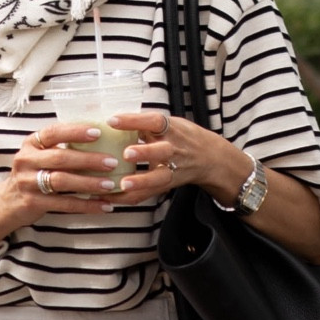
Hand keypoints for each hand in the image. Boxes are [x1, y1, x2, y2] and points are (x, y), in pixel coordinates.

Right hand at [1, 121, 124, 221]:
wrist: (8, 202)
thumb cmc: (34, 173)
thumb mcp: (40, 155)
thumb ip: (61, 147)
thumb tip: (102, 138)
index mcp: (31, 143)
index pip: (53, 132)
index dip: (75, 132)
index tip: (98, 132)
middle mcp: (26, 160)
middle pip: (60, 158)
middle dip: (88, 160)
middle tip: (112, 162)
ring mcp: (27, 182)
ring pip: (61, 181)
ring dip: (88, 183)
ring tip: (109, 184)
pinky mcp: (32, 203)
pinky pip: (63, 204)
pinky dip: (86, 205)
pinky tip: (104, 206)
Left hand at [107, 111, 251, 208]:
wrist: (209, 158)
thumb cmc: (181, 137)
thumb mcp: (167, 124)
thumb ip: (144, 124)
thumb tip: (110, 121)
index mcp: (171, 129)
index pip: (153, 121)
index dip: (134, 120)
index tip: (112, 121)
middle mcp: (174, 149)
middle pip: (162, 151)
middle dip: (145, 153)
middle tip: (126, 153)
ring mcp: (173, 169)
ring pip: (159, 177)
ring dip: (141, 182)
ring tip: (123, 185)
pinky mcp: (168, 185)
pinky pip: (150, 193)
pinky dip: (132, 197)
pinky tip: (114, 198)